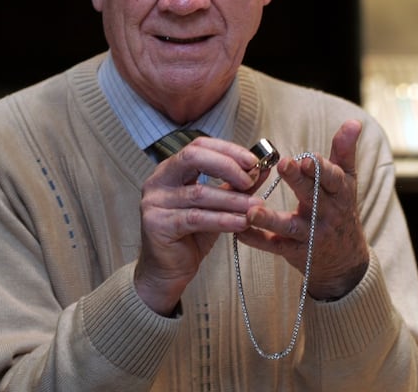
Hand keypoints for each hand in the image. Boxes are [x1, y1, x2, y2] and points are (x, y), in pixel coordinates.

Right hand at [134, 136, 271, 314]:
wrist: (167, 272)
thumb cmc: (190, 237)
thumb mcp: (216, 207)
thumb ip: (235, 187)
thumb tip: (262, 169)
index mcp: (170, 170)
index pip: (199, 146)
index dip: (227, 150)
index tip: (253, 161)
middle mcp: (158, 181)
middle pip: (193, 158)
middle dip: (227, 166)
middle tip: (252, 178)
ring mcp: (154, 202)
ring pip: (199, 193)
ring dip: (233, 199)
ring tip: (256, 207)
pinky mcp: (157, 224)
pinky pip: (196, 218)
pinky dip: (223, 219)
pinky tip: (242, 223)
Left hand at [236, 120, 369, 300]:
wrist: (345, 261)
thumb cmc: (342, 210)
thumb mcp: (347, 182)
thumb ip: (345, 152)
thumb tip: (354, 121)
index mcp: (339, 193)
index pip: (333, 179)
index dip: (320, 168)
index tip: (307, 157)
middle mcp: (326, 214)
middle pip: (312, 197)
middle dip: (298, 181)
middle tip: (283, 165)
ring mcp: (310, 235)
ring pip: (289, 226)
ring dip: (270, 219)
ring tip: (252, 210)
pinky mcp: (294, 252)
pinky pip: (273, 246)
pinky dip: (256, 239)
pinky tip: (238, 230)